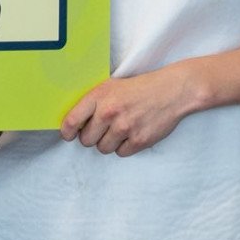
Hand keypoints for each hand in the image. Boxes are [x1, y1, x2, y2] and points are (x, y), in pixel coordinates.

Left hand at [59, 68, 197, 156]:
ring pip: (102, 148)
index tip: (69, 135)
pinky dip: (125, 147)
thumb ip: (93, 102)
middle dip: (91, 137)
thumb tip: (74, 122)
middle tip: (101, 129)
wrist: (172, 91)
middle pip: (86, 140)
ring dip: (108, 143)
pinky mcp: (139, 140)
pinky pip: (121, 153)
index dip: (67, 132)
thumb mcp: (111, 86)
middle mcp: (110, 112)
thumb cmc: (139, 88)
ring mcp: (125, 127)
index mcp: (100, 96)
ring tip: (119, 130)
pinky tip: (131, 134)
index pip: (72, 121)